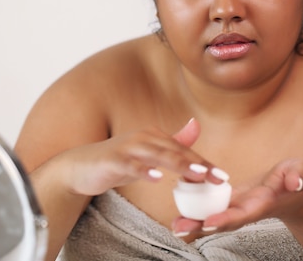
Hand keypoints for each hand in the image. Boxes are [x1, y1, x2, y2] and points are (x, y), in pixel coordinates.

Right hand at [60, 118, 221, 195]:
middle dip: (198, 164)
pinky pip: (130, 165)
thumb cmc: (117, 160)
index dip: (204, 164)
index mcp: (154, 137)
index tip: (222, 177)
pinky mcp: (113, 160)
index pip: (184, 151)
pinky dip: (144, 170)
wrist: (80, 167)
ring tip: (197, 174)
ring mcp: (127, 148)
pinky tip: (156, 178)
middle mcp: (143, 138)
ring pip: (157, 156)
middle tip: (217, 177)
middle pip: (175, 151)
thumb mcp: (147, 152)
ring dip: (178, 164)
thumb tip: (196, 124)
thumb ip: (172, 142)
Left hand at [173, 159, 302, 234]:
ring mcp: (238, 208)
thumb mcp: (301, 172)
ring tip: (174, 226)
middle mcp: (248, 210)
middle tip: (179, 228)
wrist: (294, 191)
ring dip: (194, 223)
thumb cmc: (298, 178)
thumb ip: (298, 176)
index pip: (243, 213)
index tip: (209, 222)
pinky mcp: (232, 202)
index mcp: (263, 203)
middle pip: (223, 221)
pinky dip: (196, 212)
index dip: (226, 218)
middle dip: (201, 226)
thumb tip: (294, 182)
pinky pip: (212, 208)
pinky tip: (178, 215)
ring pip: (214, 217)